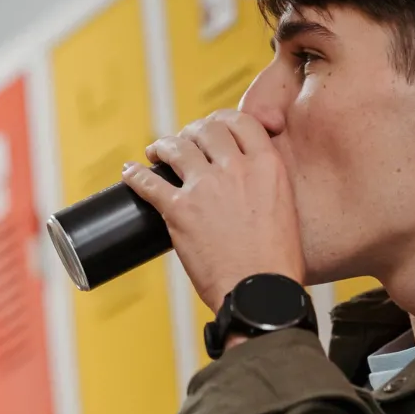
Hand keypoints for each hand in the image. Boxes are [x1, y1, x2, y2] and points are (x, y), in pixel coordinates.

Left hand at [121, 111, 304, 310]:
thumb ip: (266, 184)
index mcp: (267, 166)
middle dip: (191, 132)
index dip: (222, 120)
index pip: (241, 122)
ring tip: (154, 151)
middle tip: (183, 141)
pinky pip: (148, 182)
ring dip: (162, 146)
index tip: (213, 127)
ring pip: (176, 148)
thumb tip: (246, 178)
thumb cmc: (275, 261)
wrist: (259, 292)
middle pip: (206, 130)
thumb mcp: (285, 208)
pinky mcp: (178, 210)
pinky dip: (135, 176)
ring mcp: (205, 187)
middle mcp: (235, 169)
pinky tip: (129, 173)